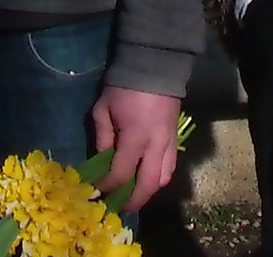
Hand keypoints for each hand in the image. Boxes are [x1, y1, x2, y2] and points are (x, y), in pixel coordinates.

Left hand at [90, 86, 183, 211]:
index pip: (120, 173)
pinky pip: (171, 166)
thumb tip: (102, 159)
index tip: (96, 190)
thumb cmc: (123, 87)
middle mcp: (155, 145)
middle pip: (147, 184)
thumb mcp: (103, 109)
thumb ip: (103, 137)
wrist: (154, 66)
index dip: (107, 185)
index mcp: (135, 138)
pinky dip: (159, 177)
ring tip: (134, 195)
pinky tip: (147, 178)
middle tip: (119, 206)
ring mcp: (169, 142)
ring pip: (164, 178)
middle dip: (133, 200)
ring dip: (148, 191)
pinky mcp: (176, 138)